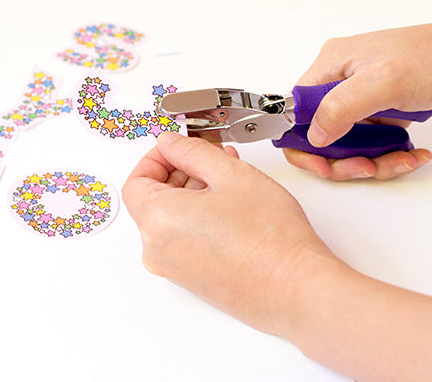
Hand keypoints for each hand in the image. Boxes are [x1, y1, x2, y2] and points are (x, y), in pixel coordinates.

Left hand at [122, 132, 336, 334]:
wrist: (295, 288)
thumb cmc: (269, 238)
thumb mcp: (229, 174)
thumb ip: (191, 152)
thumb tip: (171, 144)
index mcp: (157, 221)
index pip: (137, 180)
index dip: (157, 157)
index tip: (177, 147)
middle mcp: (157, 250)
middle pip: (154, 199)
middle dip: (180, 172)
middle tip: (210, 157)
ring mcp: (174, 268)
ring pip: (172, 219)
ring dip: (193, 193)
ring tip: (228, 179)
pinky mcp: (192, 279)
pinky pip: (185, 239)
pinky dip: (199, 217)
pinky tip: (229, 205)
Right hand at [285, 9, 431, 180]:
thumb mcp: (384, 82)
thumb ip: (340, 108)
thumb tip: (314, 136)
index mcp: (331, 67)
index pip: (296, 111)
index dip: (303, 143)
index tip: (321, 164)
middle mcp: (341, 83)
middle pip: (321, 136)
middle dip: (342, 160)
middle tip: (364, 166)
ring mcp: (361, 100)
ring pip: (347, 146)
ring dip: (371, 162)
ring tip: (397, 160)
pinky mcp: (380, 112)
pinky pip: (371, 145)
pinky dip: (388, 156)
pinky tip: (410, 154)